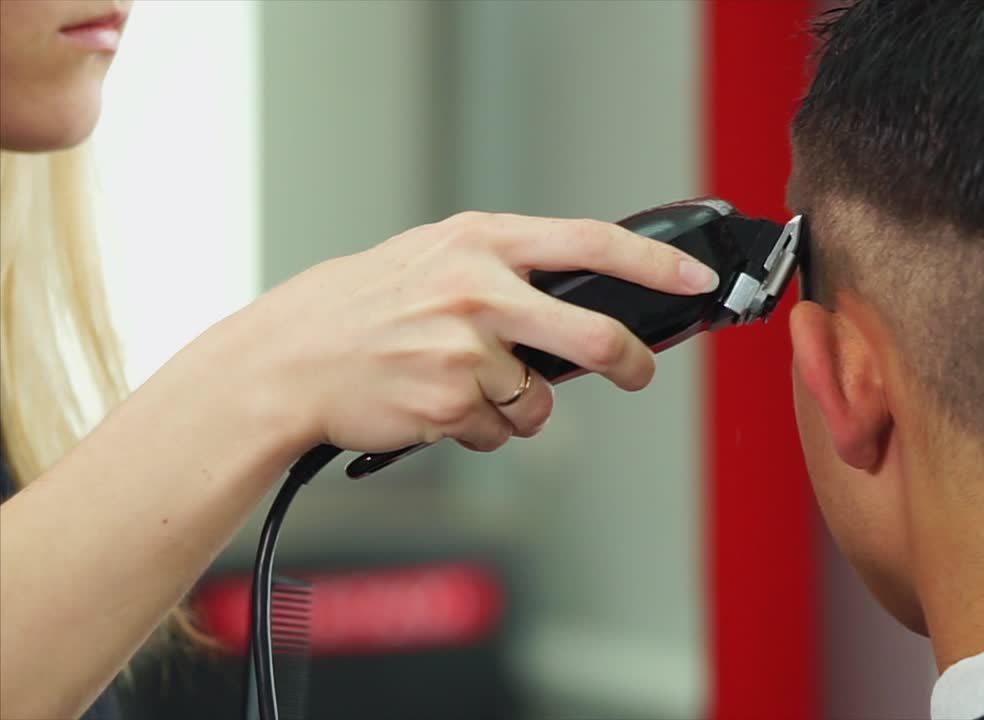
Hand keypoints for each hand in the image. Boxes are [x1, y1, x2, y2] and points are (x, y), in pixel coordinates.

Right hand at [215, 211, 719, 454]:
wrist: (290, 357)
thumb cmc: (363, 306)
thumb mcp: (435, 255)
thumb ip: (506, 267)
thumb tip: (583, 295)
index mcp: (480, 241)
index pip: (590, 242)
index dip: (654, 264)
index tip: (693, 281)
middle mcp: (479, 290)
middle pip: (592, 336)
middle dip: (627, 363)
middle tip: (634, 372)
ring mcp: (465, 350)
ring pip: (540, 400)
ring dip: (518, 406)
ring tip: (465, 385)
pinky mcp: (450, 403)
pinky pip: (498, 431)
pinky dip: (479, 429)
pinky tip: (437, 405)